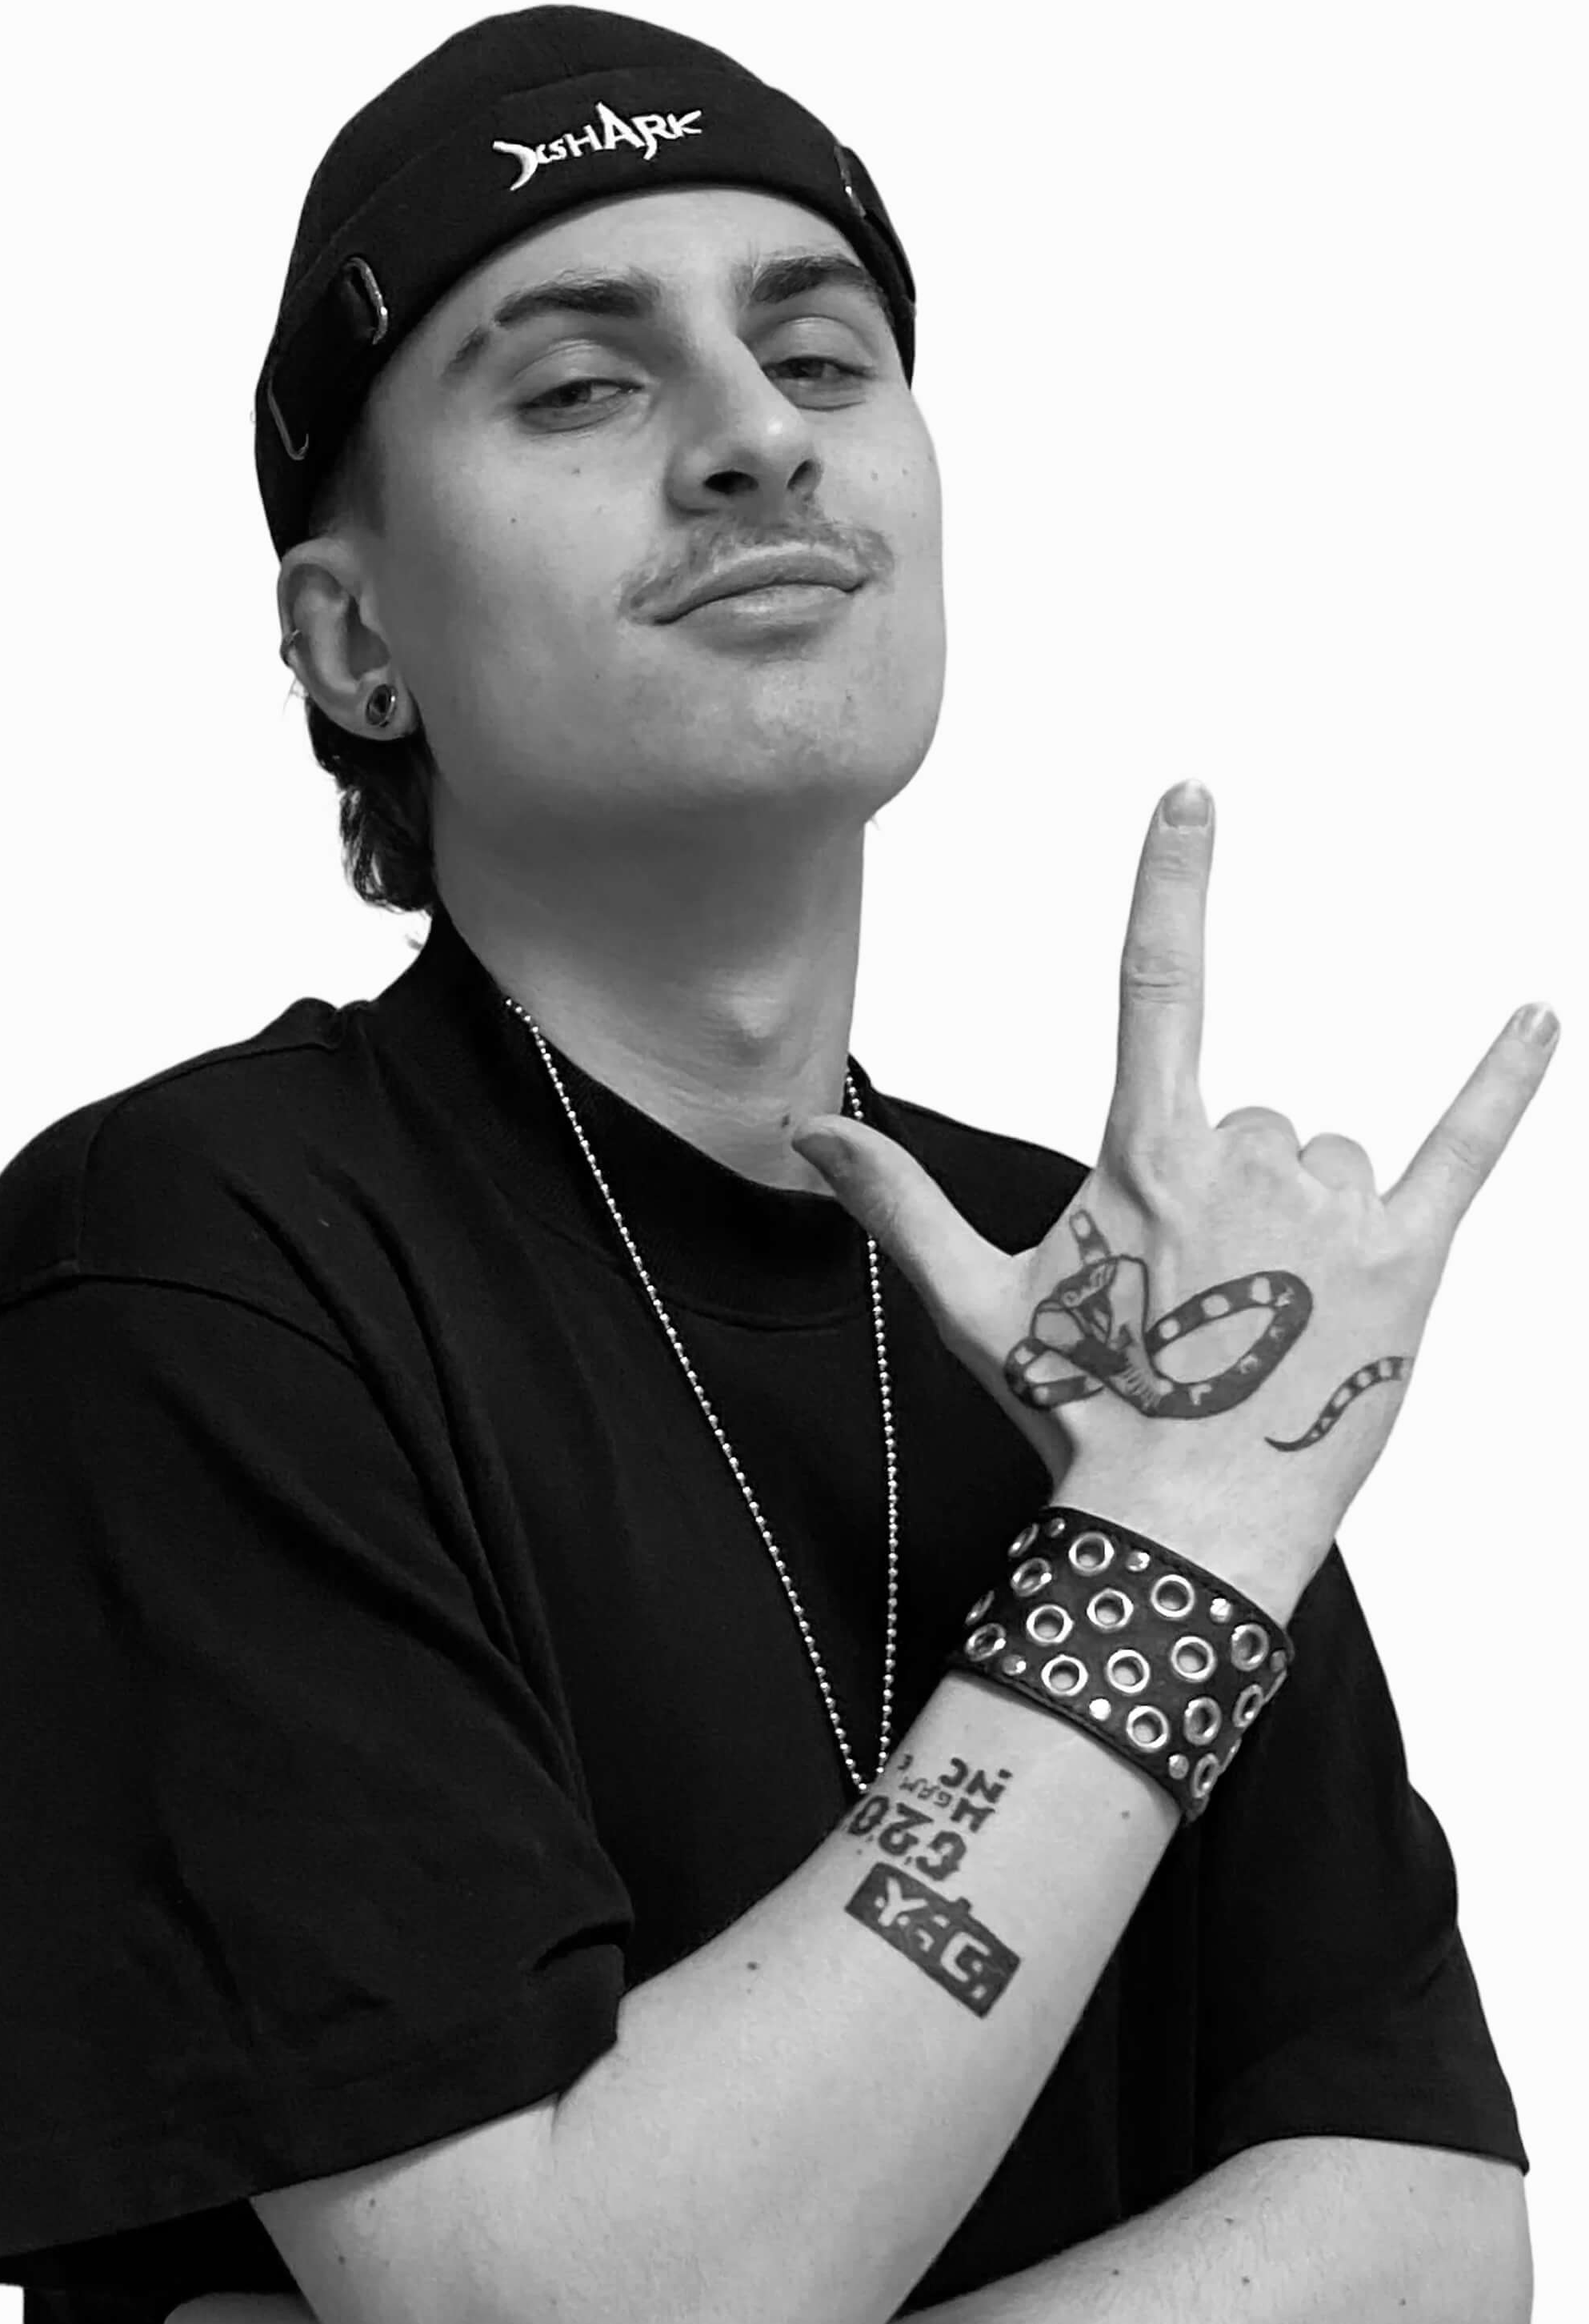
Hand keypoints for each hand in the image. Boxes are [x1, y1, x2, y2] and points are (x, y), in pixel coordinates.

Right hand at [790, 782, 1556, 1619]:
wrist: (1180, 1529)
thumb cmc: (1084, 1418)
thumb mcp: (977, 1305)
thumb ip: (899, 1203)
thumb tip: (807, 1134)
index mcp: (1147, 1157)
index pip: (1157, 984)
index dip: (1173, 881)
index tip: (1193, 795)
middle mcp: (1245, 1162)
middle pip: (1261, 1125)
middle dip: (1243, 1199)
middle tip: (1214, 1304)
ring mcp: (1330, 1211)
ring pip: (1335, 1165)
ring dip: (1315, 1226)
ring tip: (1279, 1324)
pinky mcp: (1408, 1261)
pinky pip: (1466, 1145)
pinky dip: (1505, 1079)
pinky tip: (1539, 1017)